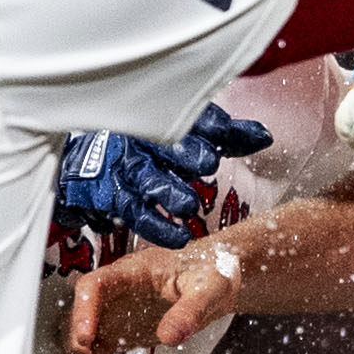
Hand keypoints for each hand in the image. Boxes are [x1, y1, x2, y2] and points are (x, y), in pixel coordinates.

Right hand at [52, 105, 272, 248]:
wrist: (89, 162)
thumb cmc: (151, 146)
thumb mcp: (189, 133)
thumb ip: (227, 136)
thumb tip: (264, 137)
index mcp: (165, 116)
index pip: (191, 116)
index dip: (208, 124)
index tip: (225, 132)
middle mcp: (143, 137)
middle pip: (165, 141)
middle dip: (185, 152)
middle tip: (206, 165)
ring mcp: (125, 165)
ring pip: (148, 178)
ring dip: (169, 192)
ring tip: (190, 207)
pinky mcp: (110, 195)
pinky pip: (134, 212)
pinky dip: (156, 226)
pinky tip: (178, 237)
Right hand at [66, 244, 240, 353]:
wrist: (215, 279)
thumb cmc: (211, 272)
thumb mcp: (210, 288)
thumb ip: (191, 311)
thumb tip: (170, 337)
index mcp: (132, 272)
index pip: (93, 285)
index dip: (82, 310)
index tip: (85, 338)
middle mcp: (115, 290)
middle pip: (76, 314)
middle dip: (76, 347)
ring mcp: (113, 311)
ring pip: (77, 336)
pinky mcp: (118, 330)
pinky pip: (92, 351)